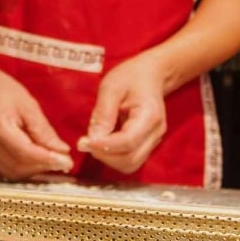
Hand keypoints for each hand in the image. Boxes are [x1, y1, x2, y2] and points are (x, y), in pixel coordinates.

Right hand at [0, 69, 73, 179]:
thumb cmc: (4, 92)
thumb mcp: (29, 105)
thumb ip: (44, 130)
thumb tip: (62, 151)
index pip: (25, 152)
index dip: (47, 159)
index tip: (67, 161)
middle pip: (18, 166)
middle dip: (43, 167)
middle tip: (62, 161)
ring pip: (11, 172)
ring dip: (33, 170)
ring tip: (49, 160)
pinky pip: (5, 170)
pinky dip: (22, 169)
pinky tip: (34, 161)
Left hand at [79, 50, 170, 174]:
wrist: (150, 76)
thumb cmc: (130, 77)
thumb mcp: (111, 87)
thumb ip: (102, 113)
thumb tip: (92, 138)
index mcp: (149, 116)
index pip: (128, 142)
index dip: (104, 146)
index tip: (83, 142)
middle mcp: (156, 133)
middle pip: (130, 159)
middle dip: (104, 155)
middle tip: (84, 141)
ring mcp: (153, 141)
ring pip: (130, 164)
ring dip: (108, 158)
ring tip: (93, 141)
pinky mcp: (147, 145)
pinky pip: (130, 160)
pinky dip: (113, 157)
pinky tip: (102, 142)